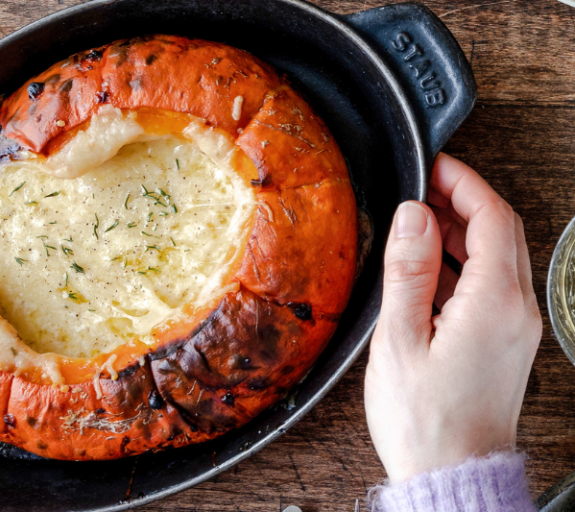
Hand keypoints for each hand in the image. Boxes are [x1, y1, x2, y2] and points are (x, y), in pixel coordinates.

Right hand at [365, 153, 541, 482]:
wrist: (451, 472)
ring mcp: (515, 327)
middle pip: (501, 231)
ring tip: (421, 221)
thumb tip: (413, 214)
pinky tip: (430, 266)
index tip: (435, 165)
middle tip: (424, 186)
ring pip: (496, 256)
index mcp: (493, 302)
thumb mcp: (401, 339)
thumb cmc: (425, 419)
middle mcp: (515, 310)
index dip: (463, 182)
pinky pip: (490, 284)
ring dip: (462, 229)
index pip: (491, 217)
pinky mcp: (504, 342)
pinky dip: (463, 261)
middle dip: (463, 199)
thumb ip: (408, 271)